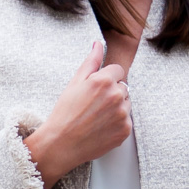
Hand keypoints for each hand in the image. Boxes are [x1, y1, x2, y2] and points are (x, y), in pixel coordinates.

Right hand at [24, 40, 130, 188]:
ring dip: (116, 107)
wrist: (62, 144)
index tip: (96, 89)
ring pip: (126, 103)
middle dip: (111, 92)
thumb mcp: (75, 82)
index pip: (117, 70)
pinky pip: (126, 120)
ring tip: (97, 116)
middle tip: (93, 105)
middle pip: (123, 87)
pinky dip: (117, 123)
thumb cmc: (65, 113)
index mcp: (104, 81)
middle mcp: (117, 96)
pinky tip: (101, 127)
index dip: (106, 78)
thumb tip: (98, 44)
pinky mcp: (125, 130)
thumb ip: (91, 61)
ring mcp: (123, 114)